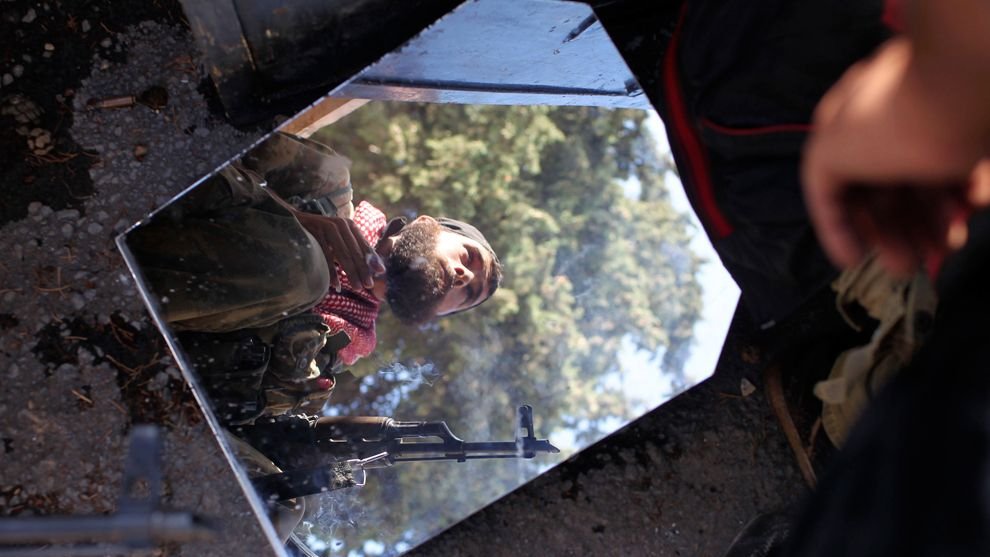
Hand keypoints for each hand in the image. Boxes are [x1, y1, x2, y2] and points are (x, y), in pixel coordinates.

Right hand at [294, 211, 384, 290]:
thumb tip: (379, 269)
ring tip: (357, 287)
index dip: (372, 261)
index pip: (364, 245)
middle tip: (368, 285)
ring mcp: (327, 227)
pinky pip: (326, 255)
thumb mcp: (339, 239)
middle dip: (363, 270)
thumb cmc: (321, 235)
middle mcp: (341, 224)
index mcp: (350, 226)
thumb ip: (356, 251)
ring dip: (350, 273)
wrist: (294, 221)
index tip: (379, 274)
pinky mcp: (315, 232)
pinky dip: (331, 271)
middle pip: (355, 251)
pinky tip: (336, 284)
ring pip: (343, 254)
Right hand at [802, 38, 989, 274]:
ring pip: (926, 189)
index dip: (843, 228)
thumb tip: (835, 214)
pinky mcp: (969, 133)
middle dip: (894, 235)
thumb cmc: (886, 123)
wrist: (960, 83)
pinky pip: (966, 172)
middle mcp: (883, 128)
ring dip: (933, 224)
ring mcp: (929, 129)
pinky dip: (969, 194)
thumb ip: (821, 187)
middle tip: (906, 267)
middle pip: (884, 194)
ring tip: (947, 247)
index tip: (855, 260)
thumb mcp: (828, 155)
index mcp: (843, 129)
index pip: (837, 187)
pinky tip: (975, 205)